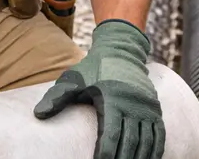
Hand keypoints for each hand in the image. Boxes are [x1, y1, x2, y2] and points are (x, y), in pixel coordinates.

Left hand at [34, 19, 164, 158]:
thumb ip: (57, 97)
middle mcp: (133, 103)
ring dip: (139, 158)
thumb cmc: (93, 68)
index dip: (106, 154)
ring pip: (146, 140)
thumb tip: (38, 114)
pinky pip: (159, 134)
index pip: (111, 134)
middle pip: (130, 142)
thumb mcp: (74, 79)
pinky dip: (155, 150)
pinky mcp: (155, 107)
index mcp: (113, 98)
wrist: (121, 50)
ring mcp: (147, 106)